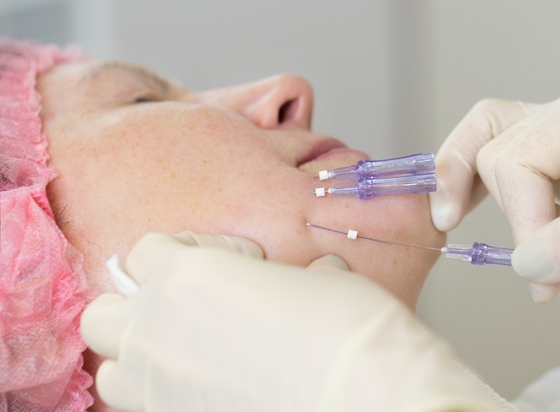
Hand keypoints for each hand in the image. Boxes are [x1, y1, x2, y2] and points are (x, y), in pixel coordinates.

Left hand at [81, 232, 511, 411]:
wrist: (365, 396)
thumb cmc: (344, 328)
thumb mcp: (319, 276)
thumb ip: (288, 276)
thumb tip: (313, 277)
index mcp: (186, 276)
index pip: (148, 250)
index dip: (191, 251)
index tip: (237, 263)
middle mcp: (157, 330)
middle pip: (108, 310)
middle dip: (142, 305)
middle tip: (192, 306)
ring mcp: (156, 386)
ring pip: (113, 366)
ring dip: (142, 354)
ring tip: (190, 352)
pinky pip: (142, 404)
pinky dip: (162, 392)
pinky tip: (209, 388)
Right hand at [431, 64, 559, 301]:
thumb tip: (527, 265)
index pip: (521, 160)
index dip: (523, 219)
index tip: (545, 274)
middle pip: (495, 142)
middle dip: (499, 204)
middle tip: (489, 245)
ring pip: (487, 136)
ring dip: (465, 180)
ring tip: (448, 217)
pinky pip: (507, 162)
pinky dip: (488, 192)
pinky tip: (474, 216)